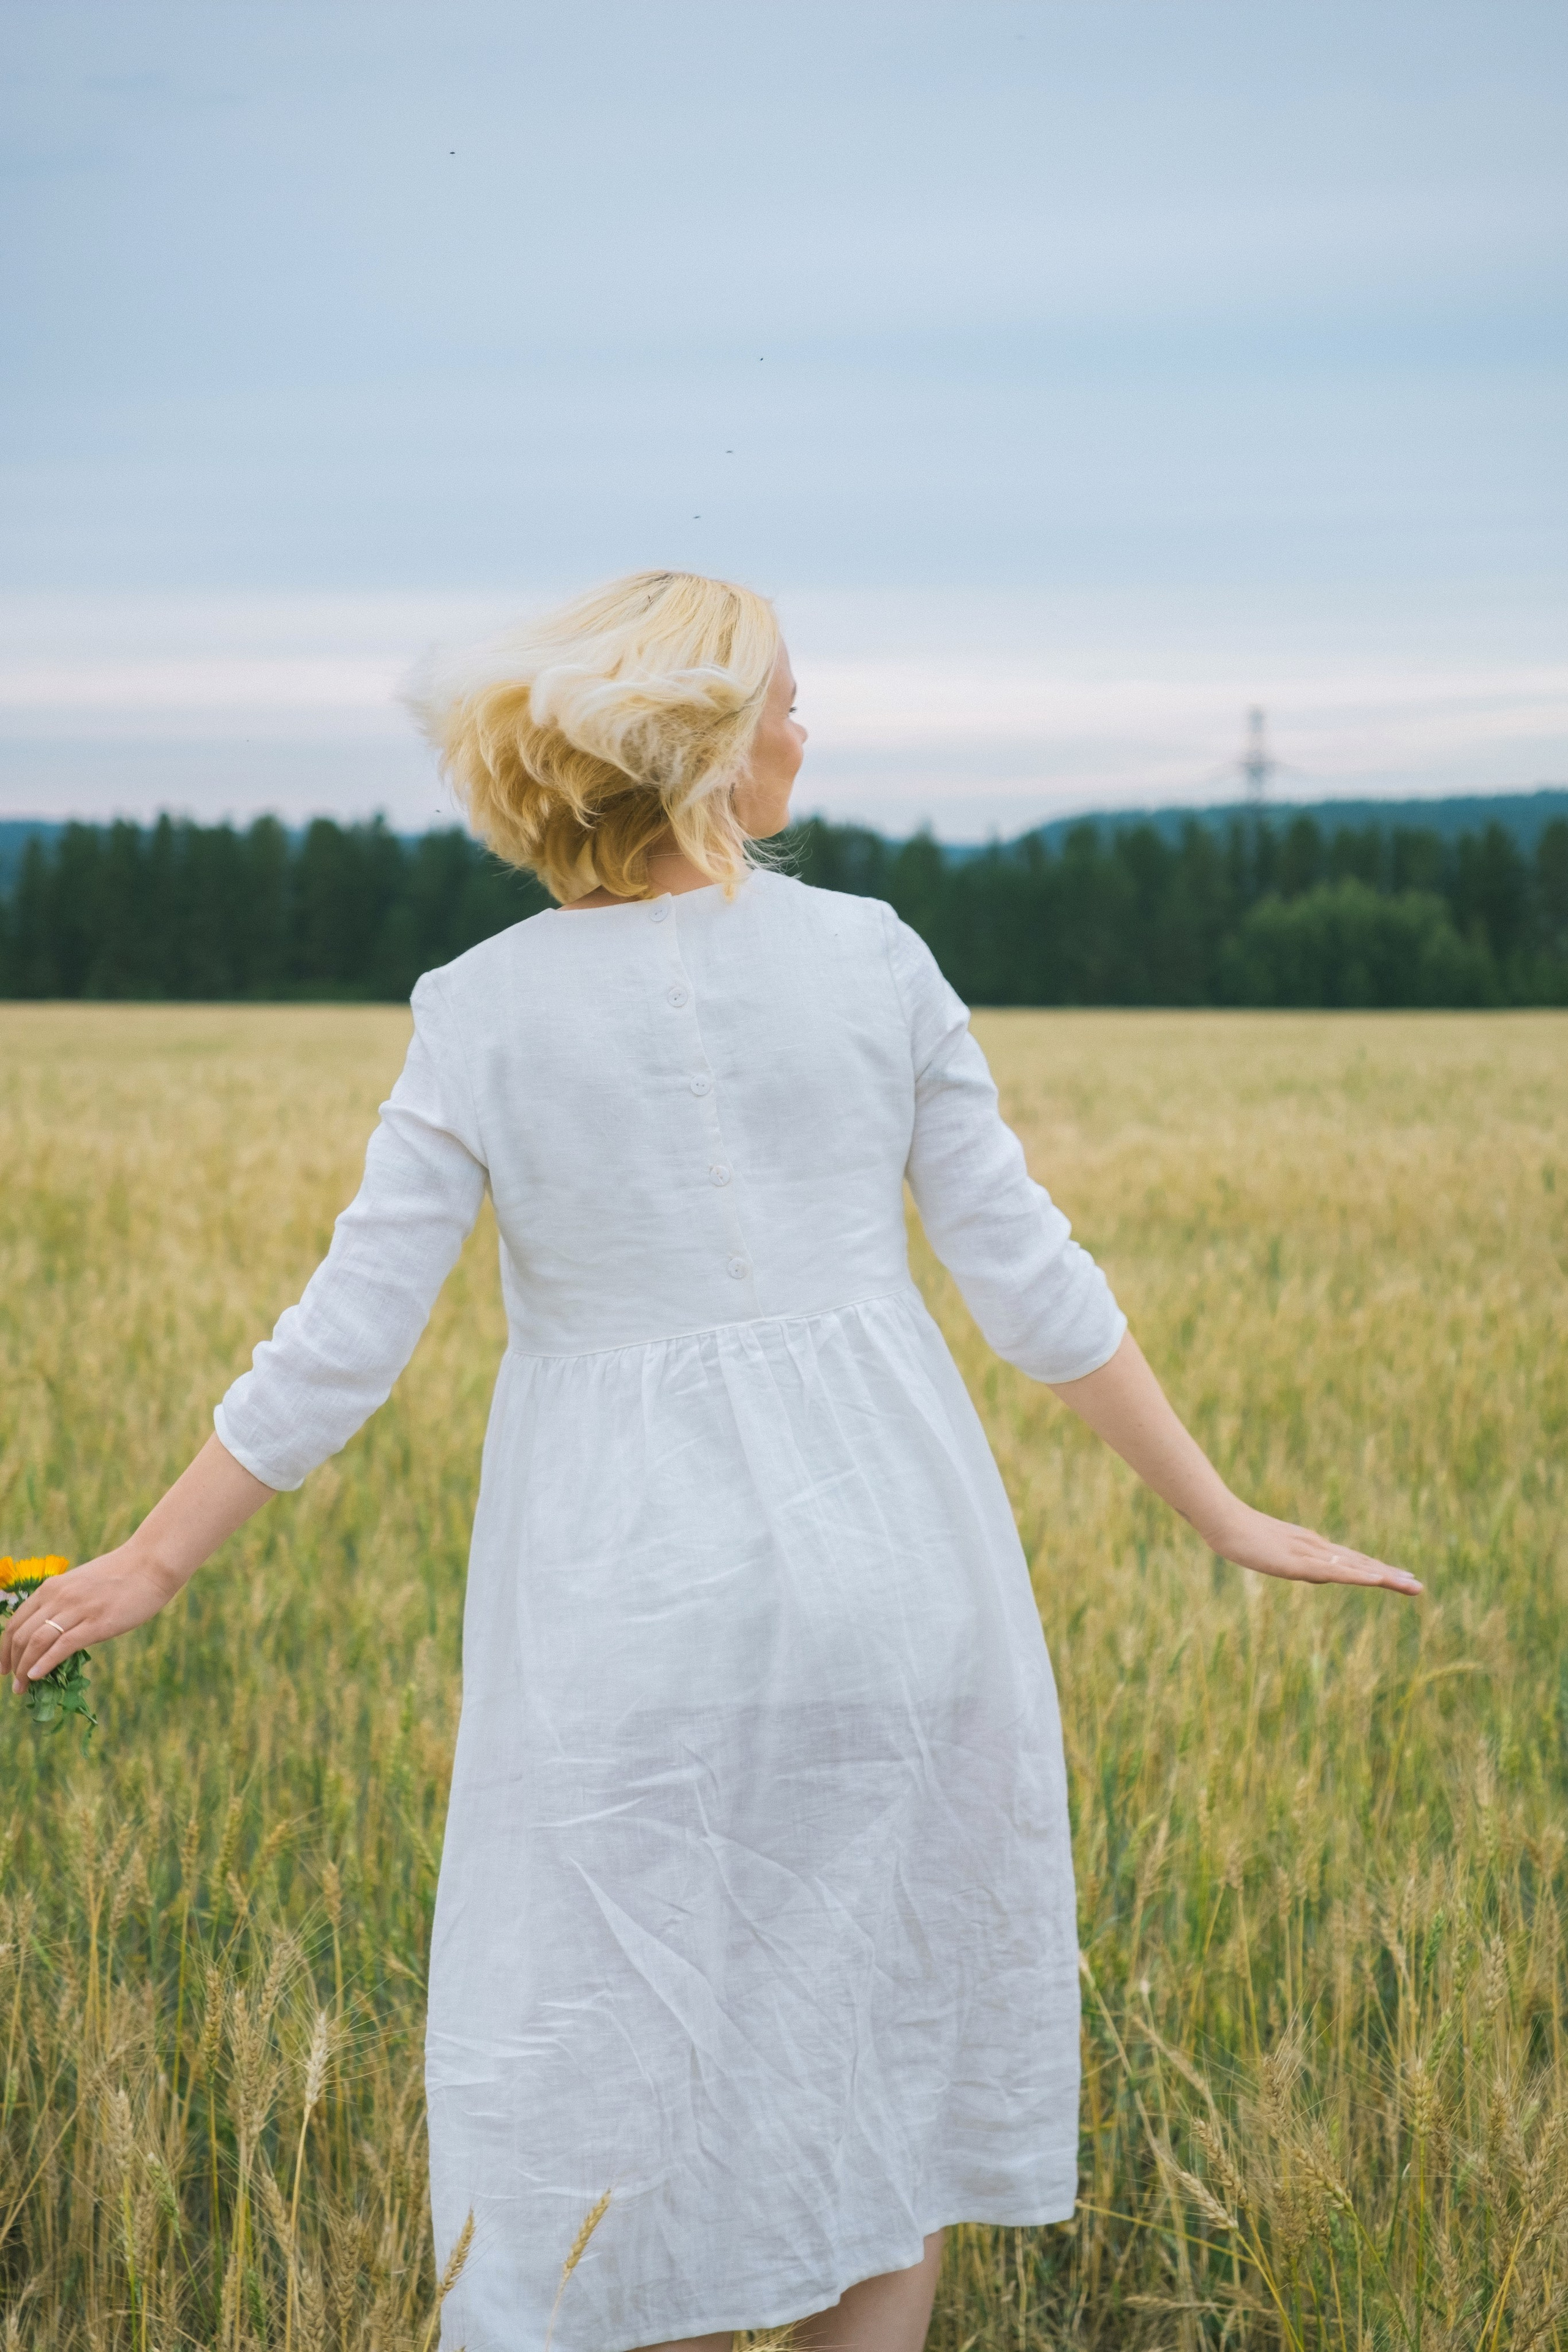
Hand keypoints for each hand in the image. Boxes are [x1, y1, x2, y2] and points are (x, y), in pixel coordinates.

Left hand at [2, 1543, 181, 1693]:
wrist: (151, 1565)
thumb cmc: (121, 1576)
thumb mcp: (81, 1585)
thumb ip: (63, 1604)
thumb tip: (52, 1633)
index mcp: (52, 1587)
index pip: (15, 1622)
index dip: (4, 1648)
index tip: (5, 1666)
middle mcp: (59, 1597)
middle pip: (21, 1634)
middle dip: (11, 1662)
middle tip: (12, 1683)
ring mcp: (78, 1609)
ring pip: (37, 1642)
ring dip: (24, 1668)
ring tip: (22, 1687)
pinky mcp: (97, 1623)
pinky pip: (63, 1646)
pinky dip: (45, 1663)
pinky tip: (37, 1676)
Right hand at [1201, 1499, 1422, 1597]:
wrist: (1222, 1519)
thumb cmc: (1238, 1533)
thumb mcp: (1270, 1551)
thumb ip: (1289, 1559)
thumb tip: (1306, 1571)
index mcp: (1311, 1546)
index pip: (1351, 1561)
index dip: (1376, 1570)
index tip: (1399, 1578)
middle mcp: (1317, 1548)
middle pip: (1360, 1564)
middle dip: (1390, 1576)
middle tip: (1418, 1586)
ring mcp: (1309, 1554)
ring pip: (1355, 1567)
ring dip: (1384, 1577)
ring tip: (1409, 1585)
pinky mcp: (1298, 1562)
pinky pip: (1334, 1571)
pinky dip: (1358, 1576)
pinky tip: (1376, 1581)